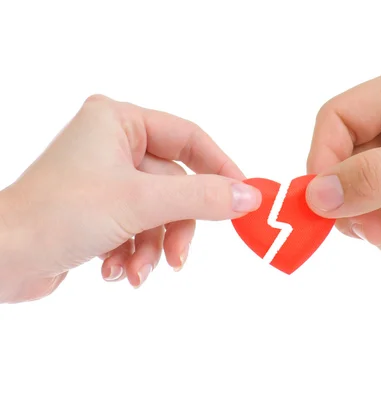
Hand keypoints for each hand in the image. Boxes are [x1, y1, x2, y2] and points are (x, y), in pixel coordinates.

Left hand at [0, 95, 260, 302]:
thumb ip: (202, 197)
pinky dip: (134, 252)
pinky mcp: (100, 208)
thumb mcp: (142, 202)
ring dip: (153, 247)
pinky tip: (115, 271)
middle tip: (179, 257)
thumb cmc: (59, 214)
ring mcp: (106, 177)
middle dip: (175, 227)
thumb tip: (250, 196)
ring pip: (160, 211)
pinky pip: (139, 227)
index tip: (244, 197)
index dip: (220, 168)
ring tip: (135, 272)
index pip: (189, 137)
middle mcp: (113, 143)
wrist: (2, 259)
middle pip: (176, 184)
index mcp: (119, 120)